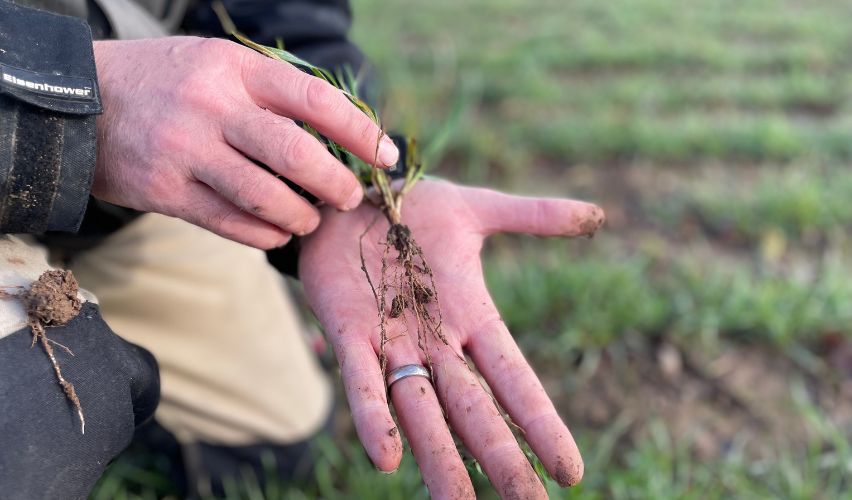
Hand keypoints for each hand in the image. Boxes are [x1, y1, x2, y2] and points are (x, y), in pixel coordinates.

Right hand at [91, 37, 397, 248]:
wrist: (79, 103)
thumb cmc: (166, 83)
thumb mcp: (217, 64)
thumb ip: (271, 92)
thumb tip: (341, 134)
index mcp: (234, 68)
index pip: (314, 99)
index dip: (359, 132)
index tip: (385, 155)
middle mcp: (212, 107)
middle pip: (296, 153)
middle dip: (335, 183)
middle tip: (348, 198)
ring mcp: (187, 151)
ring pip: (266, 197)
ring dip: (301, 217)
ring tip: (309, 220)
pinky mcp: (166, 191)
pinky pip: (233, 224)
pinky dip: (265, 234)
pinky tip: (276, 232)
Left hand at [300, 180, 604, 498]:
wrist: (349, 196)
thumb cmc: (413, 210)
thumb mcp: (477, 211)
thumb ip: (534, 217)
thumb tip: (596, 215)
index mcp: (471, 319)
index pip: (515, 381)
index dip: (540, 424)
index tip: (571, 471)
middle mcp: (436, 344)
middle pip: (474, 411)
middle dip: (501, 460)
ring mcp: (392, 343)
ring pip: (421, 411)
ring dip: (439, 458)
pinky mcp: (350, 334)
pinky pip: (364, 382)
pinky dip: (373, 417)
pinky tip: (386, 458)